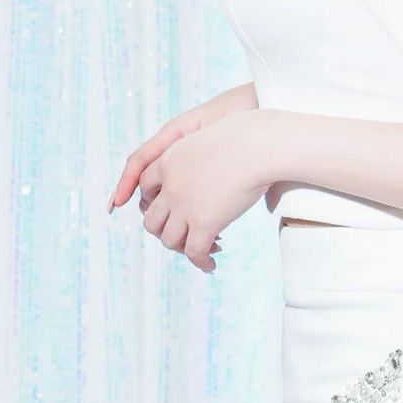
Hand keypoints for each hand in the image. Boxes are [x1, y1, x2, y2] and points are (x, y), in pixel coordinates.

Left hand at [110, 111, 269, 273]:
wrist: (258, 145)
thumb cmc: (245, 136)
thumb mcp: (208, 138)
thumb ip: (201, 155)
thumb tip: (213, 168)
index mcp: (169, 160)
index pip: (145, 187)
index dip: (152, 203)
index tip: (168, 211)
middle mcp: (171, 185)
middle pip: (151, 219)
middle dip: (165, 231)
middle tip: (183, 234)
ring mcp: (185, 205)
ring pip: (169, 239)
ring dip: (182, 248)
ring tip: (201, 248)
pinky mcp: (204, 222)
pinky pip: (194, 251)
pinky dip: (201, 262)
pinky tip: (210, 265)